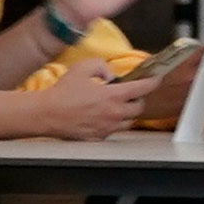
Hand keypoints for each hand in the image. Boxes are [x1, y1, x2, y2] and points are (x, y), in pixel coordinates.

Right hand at [14, 62, 141, 141]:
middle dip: (138, 99)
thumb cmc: (63, 92)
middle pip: (139, 108)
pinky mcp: (99, 137)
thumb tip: (110, 75)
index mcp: (113, 96)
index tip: (155, 78)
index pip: (142, 88)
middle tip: (131, 93)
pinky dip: (113, 123)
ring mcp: (107, 128)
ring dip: (127, 113)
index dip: (152, 82)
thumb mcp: (82, 68)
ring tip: (117, 105)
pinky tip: (103, 116)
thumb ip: (101, 66)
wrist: (47, 114)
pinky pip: (113, 130)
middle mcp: (114, 114)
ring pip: (128, 122)